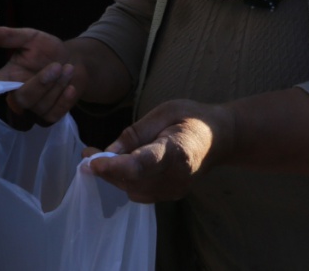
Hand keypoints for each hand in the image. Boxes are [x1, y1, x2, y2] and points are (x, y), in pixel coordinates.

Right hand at [0, 25, 78, 123]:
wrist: (76, 61)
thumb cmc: (48, 50)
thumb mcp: (30, 38)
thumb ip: (8, 36)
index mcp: (8, 76)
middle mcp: (17, 95)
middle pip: (22, 99)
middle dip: (42, 82)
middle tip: (57, 66)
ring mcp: (33, 109)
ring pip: (41, 106)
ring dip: (58, 86)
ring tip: (67, 69)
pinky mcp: (49, 117)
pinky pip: (54, 114)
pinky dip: (65, 99)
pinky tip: (71, 86)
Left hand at [86, 98, 229, 202]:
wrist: (221, 138)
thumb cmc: (191, 118)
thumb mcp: (163, 112)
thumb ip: (135, 133)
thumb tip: (108, 152)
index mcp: (177, 151)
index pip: (143, 164)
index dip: (116, 166)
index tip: (93, 163)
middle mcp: (177, 177)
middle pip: (134, 180)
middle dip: (107, 169)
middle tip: (88, 153)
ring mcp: (176, 190)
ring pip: (134, 189)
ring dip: (114, 175)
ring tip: (100, 156)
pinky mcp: (172, 195)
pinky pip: (141, 192)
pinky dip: (126, 180)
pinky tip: (120, 165)